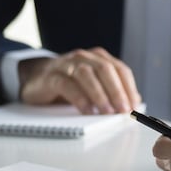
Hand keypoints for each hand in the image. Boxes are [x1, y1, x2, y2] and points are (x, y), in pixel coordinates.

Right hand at [19, 47, 140, 113]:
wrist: (36, 78)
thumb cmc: (69, 83)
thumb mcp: (92, 85)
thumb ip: (111, 90)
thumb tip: (133, 103)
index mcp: (99, 58)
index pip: (120, 69)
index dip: (129, 87)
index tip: (134, 105)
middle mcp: (84, 57)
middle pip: (106, 70)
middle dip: (117, 91)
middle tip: (123, 110)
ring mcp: (67, 64)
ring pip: (87, 75)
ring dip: (100, 95)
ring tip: (107, 112)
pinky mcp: (52, 76)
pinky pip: (67, 85)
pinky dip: (80, 99)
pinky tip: (87, 111)